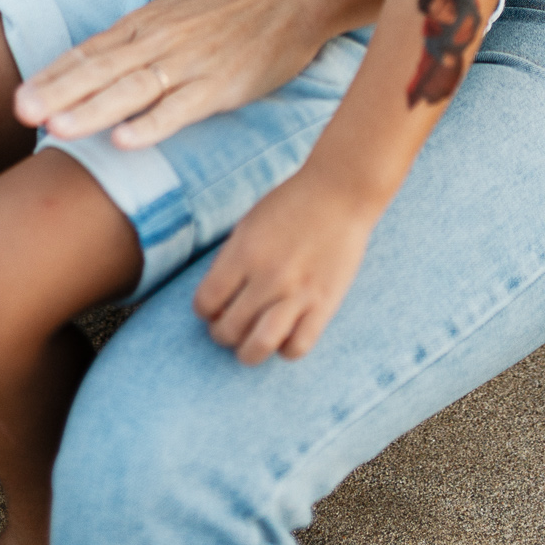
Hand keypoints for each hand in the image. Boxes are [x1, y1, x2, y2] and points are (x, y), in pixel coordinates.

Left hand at [13, 0, 321, 147]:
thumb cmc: (233, 10)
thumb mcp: (176, 15)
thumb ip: (137, 41)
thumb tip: (96, 67)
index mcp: (146, 24)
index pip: (89, 52)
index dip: (53, 76)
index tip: (17, 98)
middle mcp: (159, 41)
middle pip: (101, 70)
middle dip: (57, 92)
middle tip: (19, 112)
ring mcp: (189, 63)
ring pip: (131, 89)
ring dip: (92, 109)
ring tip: (57, 127)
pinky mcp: (220, 85)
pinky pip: (180, 108)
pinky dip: (151, 124)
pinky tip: (124, 141)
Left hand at [193, 172, 373, 364]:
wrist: (339, 192)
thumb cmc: (291, 204)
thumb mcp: (249, 224)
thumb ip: (231, 260)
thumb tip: (216, 298)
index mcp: (243, 252)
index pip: (205, 302)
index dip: (204, 310)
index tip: (213, 308)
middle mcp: (267, 276)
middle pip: (227, 329)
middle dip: (222, 333)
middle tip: (230, 327)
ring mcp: (297, 293)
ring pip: (258, 347)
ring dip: (247, 352)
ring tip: (250, 344)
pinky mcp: (324, 304)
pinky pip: (297, 347)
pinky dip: (285, 349)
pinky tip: (285, 335)